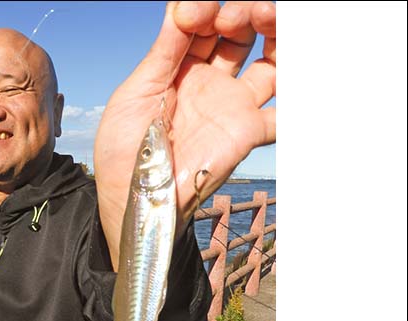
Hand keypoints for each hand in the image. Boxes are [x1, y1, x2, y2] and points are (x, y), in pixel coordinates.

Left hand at [94, 1, 275, 269]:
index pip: (201, 25)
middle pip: (239, 34)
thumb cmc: (124, 149)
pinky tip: (295, 66)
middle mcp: (208, 82)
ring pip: (269, 61)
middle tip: (233, 16)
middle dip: (242, 13)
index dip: (202, 10)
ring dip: (273, 34)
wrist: (137, 197)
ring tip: (267, 17)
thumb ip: (164, 51)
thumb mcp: (136, 93)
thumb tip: (185, 4)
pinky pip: (283, 114)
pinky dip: (299, 96)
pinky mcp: (248, 131)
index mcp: (177, 68)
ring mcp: (231, 105)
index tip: (196, 12)